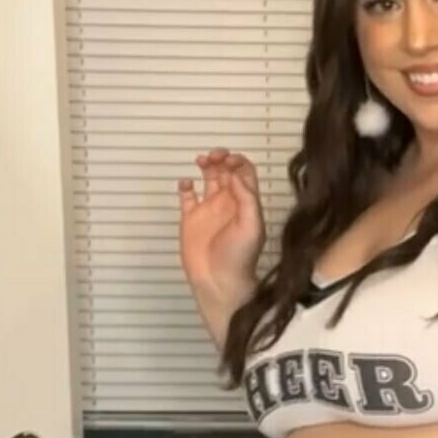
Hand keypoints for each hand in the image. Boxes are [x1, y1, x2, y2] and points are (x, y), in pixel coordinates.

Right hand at [177, 149, 265, 294]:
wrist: (219, 281)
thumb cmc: (240, 256)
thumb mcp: (252, 225)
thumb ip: (246, 197)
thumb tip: (234, 174)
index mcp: (245, 202)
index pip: (245, 172)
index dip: (238, 161)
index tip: (228, 161)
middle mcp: (228, 202)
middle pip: (226, 170)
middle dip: (221, 158)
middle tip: (213, 156)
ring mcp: (209, 209)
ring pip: (208, 178)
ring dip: (206, 164)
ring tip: (201, 161)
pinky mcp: (191, 218)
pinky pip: (187, 196)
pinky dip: (185, 185)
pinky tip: (187, 184)